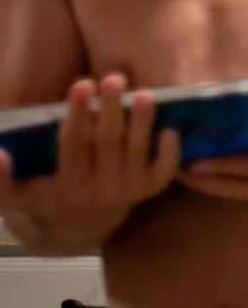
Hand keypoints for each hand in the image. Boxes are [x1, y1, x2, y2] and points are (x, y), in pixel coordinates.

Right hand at [0, 75, 178, 223]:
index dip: (78, 114)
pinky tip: (170, 128)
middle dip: (112, 109)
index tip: (81, 84)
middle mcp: (100, 189)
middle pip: (109, 143)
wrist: (77, 229)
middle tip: (114, 78)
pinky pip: (164, 172)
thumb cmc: (42, 198)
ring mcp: (128, 190)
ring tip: (144, 93)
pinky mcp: (149, 190)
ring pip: (137, 152)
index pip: (73, 144)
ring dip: (142, 122)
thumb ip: (0, 180)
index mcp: (67, 185)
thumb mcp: (13, 196)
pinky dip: (170, 153)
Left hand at [182, 104, 247, 205]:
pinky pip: (245, 188)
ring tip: (180, 171)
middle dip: (201, 180)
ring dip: (208, 183)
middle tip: (168, 168)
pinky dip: (224, 181)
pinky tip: (210, 171)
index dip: (220, 164)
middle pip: (233, 187)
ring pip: (236, 191)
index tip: (191, 159)